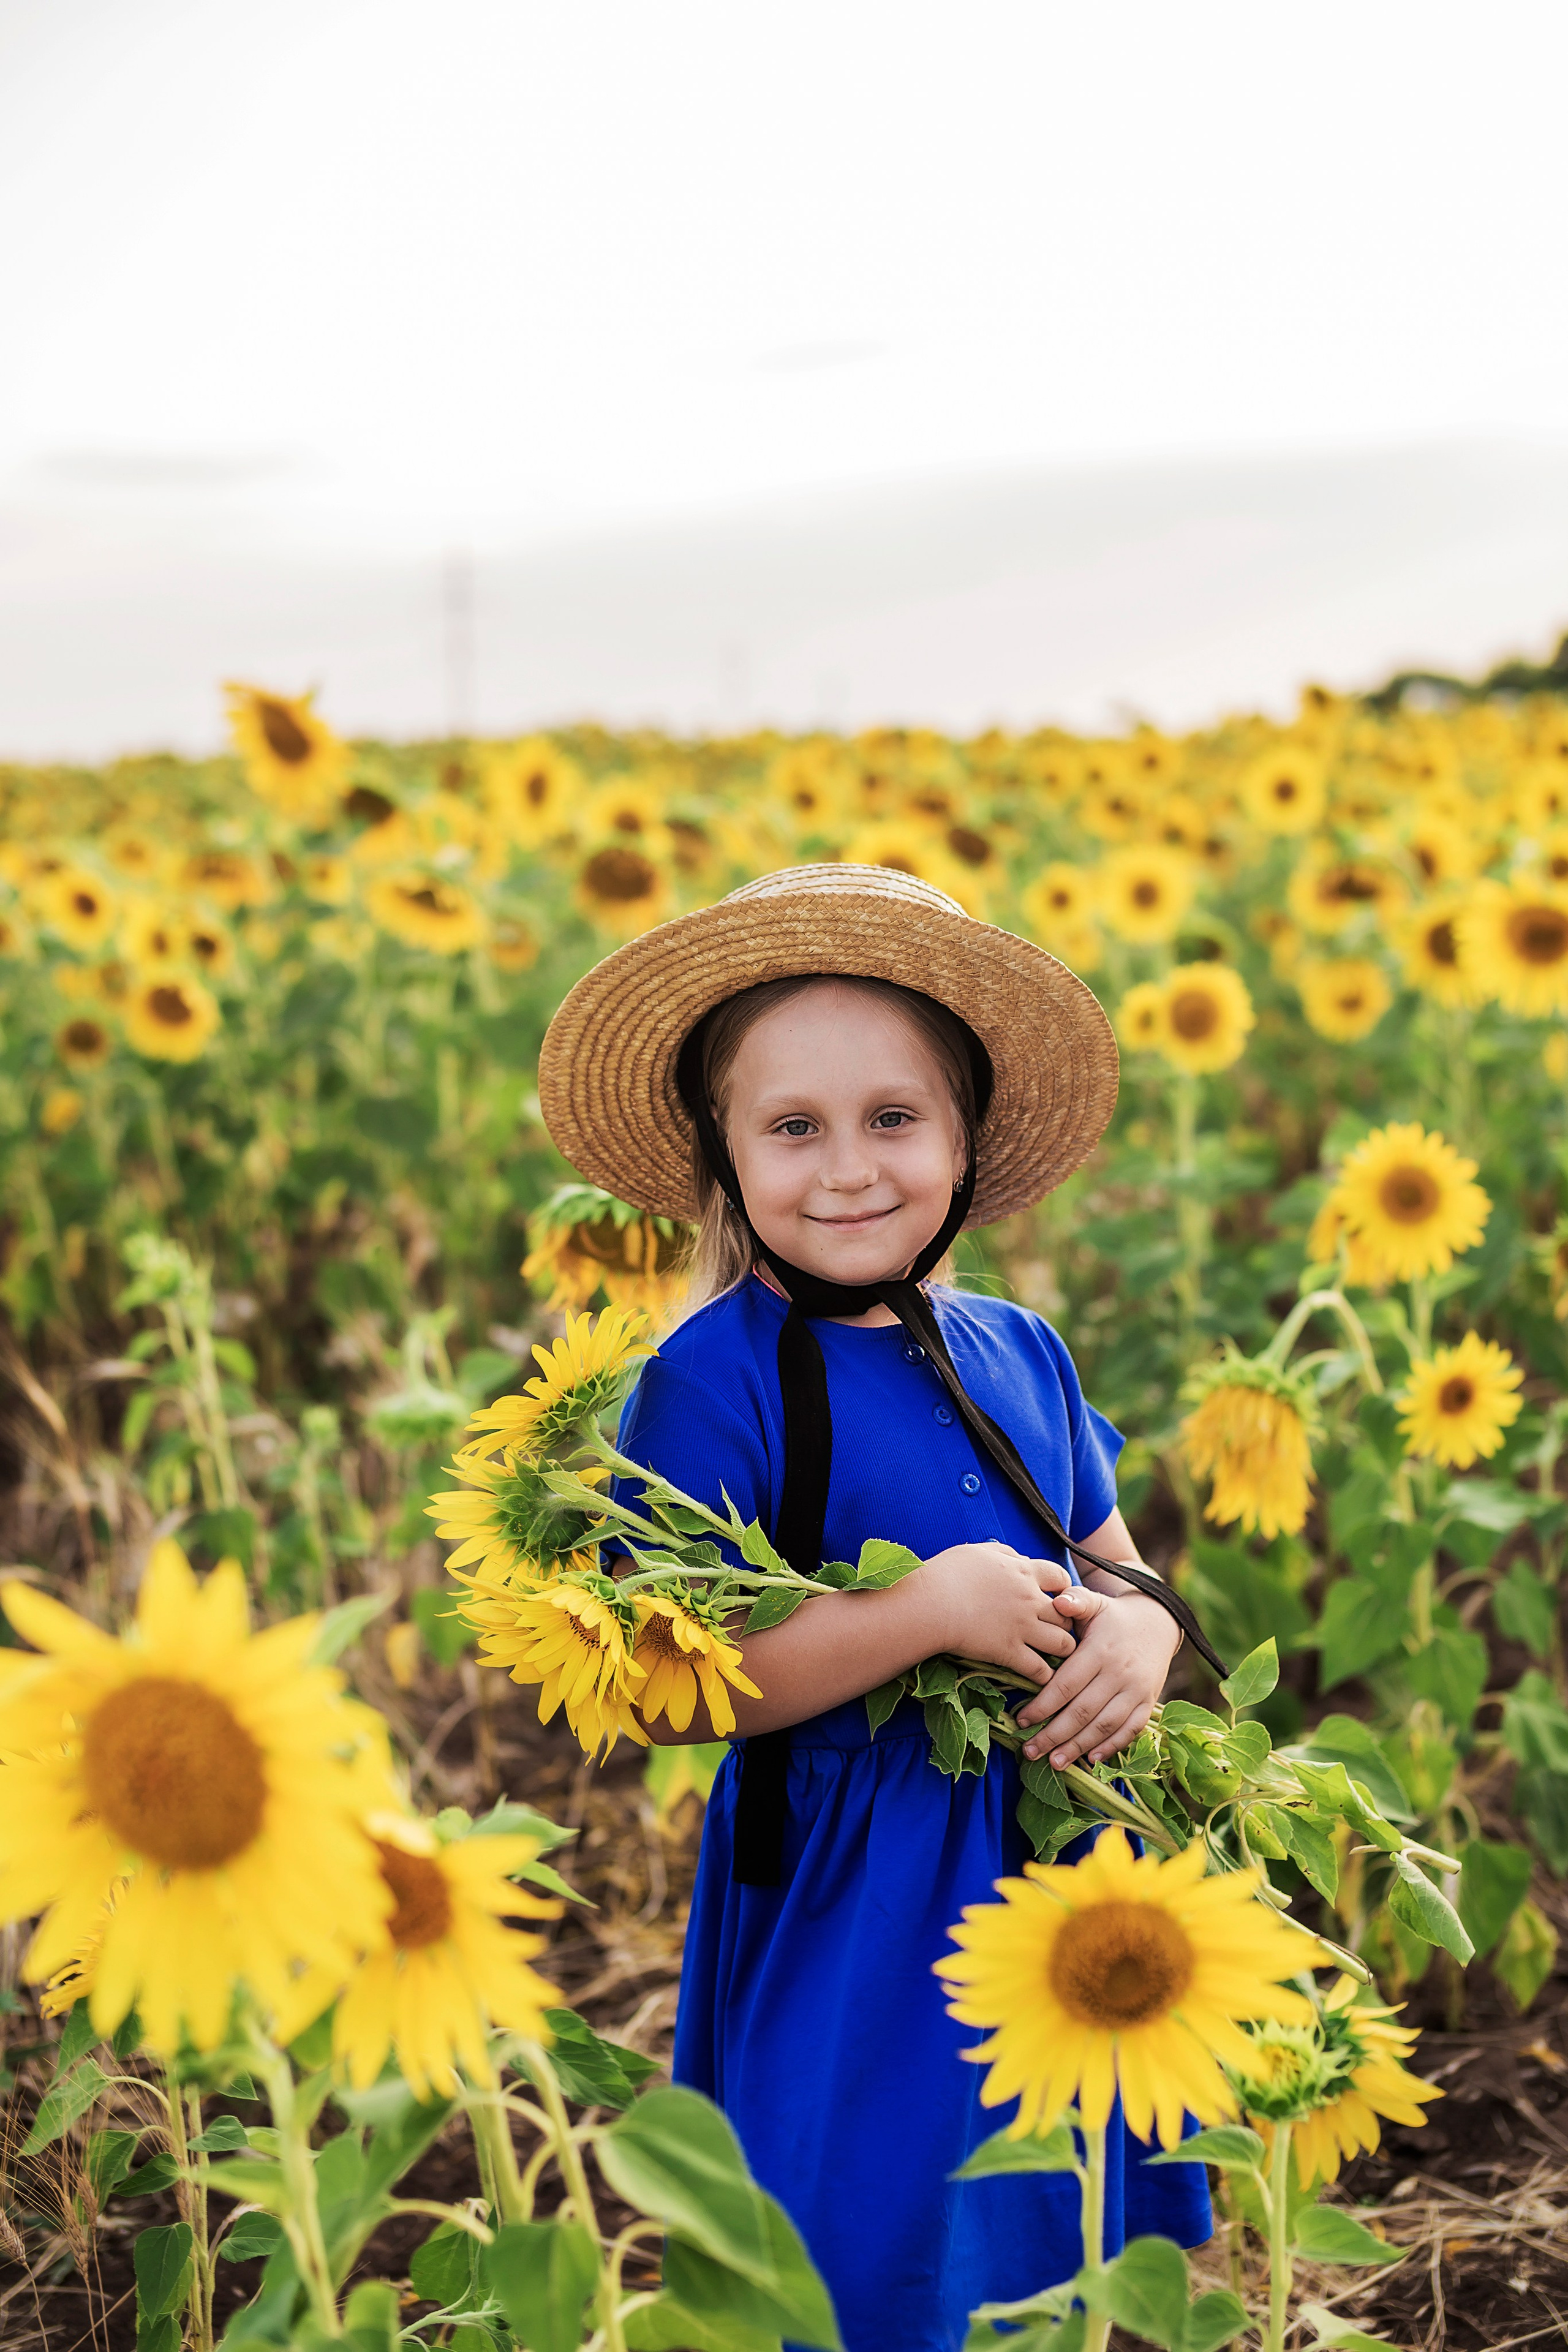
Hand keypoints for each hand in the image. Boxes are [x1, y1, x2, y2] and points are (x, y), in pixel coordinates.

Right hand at [916, 1541, 1074, 1685]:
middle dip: (1066, 1623)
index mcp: (1023, 1572)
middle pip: (1066, 1615)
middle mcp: (1030, 1599)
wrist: (931, 1602)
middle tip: (1056, 1630)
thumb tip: (1019, 1560)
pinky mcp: (1009, 1652)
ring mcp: (1022, 1627)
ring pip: (1063, 1643)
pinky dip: (1044, 1676)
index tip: (1056, 1597)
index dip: (1063, 1588)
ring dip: (1061, 1650)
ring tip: (1053, 1655)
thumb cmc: (948, 1573)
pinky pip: (1040, 1669)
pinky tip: (1040, 1677)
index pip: (1060, 1577)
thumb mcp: (979, 1552)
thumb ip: (1004, 1554)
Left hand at [1015, 1587, 1181, 1767]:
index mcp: (1100, 1651)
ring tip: (1055, 1762)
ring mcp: (1137, 1690)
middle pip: (1082, 1711)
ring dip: (1079, 1747)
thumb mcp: (1095, 1603)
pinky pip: (1131, 1730)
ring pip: (1105, 1725)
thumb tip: (1057, 1600)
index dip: (1043, 1705)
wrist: (1158, 1623)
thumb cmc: (1112, 1617)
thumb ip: (1076, 1601)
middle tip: (1030, 1752)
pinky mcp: (1148, 1702)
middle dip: (1054, 1735)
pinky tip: (1091, 1760)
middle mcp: (1119, 1673)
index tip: (1022, 1720)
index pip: (1066, 1684)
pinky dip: (1112, 1746)